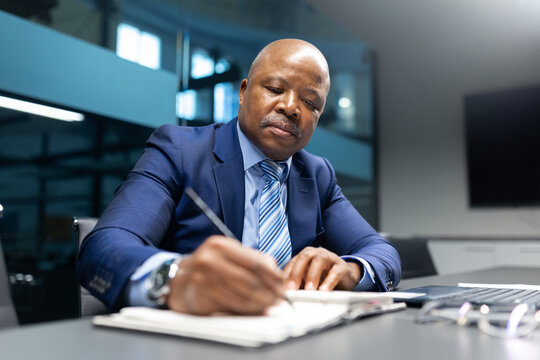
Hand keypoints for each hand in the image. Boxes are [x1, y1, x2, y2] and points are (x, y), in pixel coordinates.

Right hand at [166, 236, 284, 314]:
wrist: (180, 280)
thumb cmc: (211, 267)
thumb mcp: (230, 255)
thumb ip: (255, 260)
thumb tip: (278, 276)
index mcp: (221, 245)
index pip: (255, 262)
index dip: (273, 276)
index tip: (283, 285)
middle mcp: (210, 259)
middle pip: (250, 279)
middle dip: (269, 292)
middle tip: (280, 299)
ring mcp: (203, 278)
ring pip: (242, 295)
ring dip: (261, 303)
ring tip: (271, 306)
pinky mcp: (201, 296)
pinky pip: (231, 305)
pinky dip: (248, 310)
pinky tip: (256, 310)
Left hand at [282, 247, 361, 290]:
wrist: (346, 276)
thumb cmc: (322, 277)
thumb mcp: (307, 280)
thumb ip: (297, 283)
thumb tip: (283, 294)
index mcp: (306, 255)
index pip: (293, 262)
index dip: (287, 275)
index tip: (282, 289)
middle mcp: (317, 253)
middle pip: (304, 257)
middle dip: (296, 273)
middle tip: (292, 289)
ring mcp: (330, 258)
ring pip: (319, 261)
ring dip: (312, 275)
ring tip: (309, 290)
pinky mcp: (342, 267)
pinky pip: (335, 272)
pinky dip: (329, 281)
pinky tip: (324, 291)